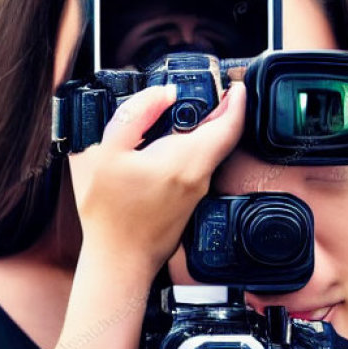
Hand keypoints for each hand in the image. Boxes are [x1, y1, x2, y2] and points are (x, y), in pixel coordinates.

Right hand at [68, 81, 245, 275]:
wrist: (119, 262)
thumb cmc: (110, 215)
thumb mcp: (109, 153)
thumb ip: (137, 114)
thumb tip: (165, 93)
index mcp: (186, 160)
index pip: (229, 126)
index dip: (238, 102)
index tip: (238, 86)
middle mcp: (199, 177)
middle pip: (222, 137)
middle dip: (222, 110)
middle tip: (212, 89)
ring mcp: (197, 192)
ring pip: (210, 152)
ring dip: (205, 128)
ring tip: (185, 109)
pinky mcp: (189, 202)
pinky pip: (198, 166)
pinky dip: (193, 146)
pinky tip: (170, 141)